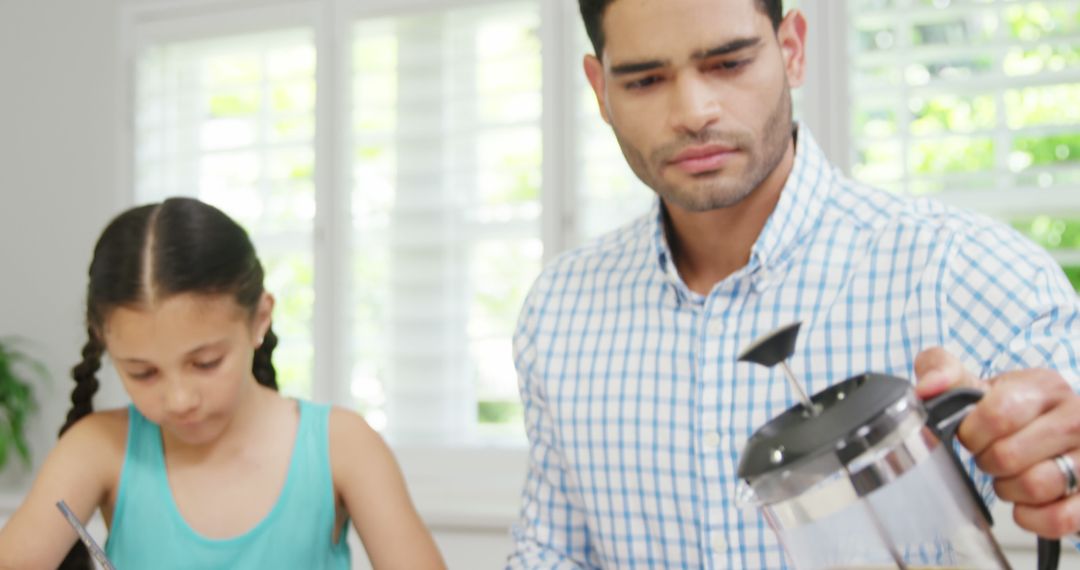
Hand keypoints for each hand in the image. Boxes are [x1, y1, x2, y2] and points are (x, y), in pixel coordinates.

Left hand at [914, 347, 1079, 538]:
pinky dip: (1032, 518)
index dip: (972, 434)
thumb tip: (928, 387)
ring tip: (1010, 477)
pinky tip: (1026, 504)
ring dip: (1008, 490)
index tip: (971, 436)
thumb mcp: (977, 384)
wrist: (1050, 432)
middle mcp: (1076, 418)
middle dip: (987, 463)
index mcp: (1044, 387)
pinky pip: (1061, 519)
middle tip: (990, 458)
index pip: (997, 415)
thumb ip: (942, 371)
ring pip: (1036, 486)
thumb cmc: (1010, 411)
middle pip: (1009, 456)